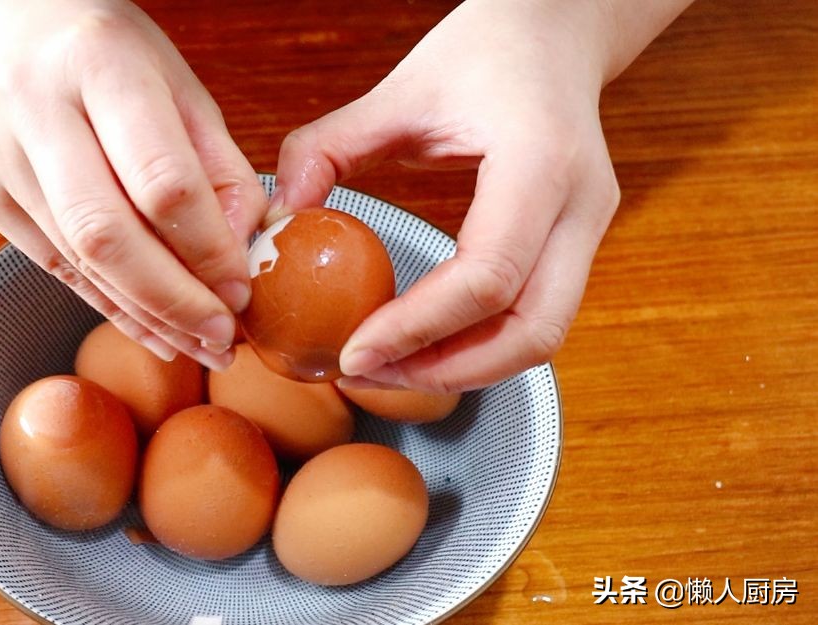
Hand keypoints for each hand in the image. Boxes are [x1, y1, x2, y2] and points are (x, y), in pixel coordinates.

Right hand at [0, 0, 265, 368]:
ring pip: (81, 262)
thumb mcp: (181, 86)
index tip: (243, 288)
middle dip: (174, 300)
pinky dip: (112, 307)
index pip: (161, 180)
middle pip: (108, 234)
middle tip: (223, 337)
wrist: (6, 25)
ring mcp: (1, 157)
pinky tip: (156, 332)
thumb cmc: (111, 54)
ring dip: (148, 317)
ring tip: (201, 346)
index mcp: (102, 66)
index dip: (207, 248)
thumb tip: (239, 256)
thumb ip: (219, 169)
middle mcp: (38, 111)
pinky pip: (58, 268)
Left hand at [271, 0, 624, 391]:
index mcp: (539, 161)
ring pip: (542, 338)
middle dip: (446, 370)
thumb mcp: (397, 89)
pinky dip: (480, 344)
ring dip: (465, 367)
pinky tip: (422, 342)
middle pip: (532, 330)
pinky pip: (536, 317)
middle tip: (369, 374)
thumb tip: (278, 219)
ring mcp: (590, 228)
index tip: (354, 350)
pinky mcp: (580, 243)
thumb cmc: (484, 49)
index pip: (486, 276)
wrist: (556, 31)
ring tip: (389, 368)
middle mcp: (581, 204)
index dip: (418, 328)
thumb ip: (327, 149)